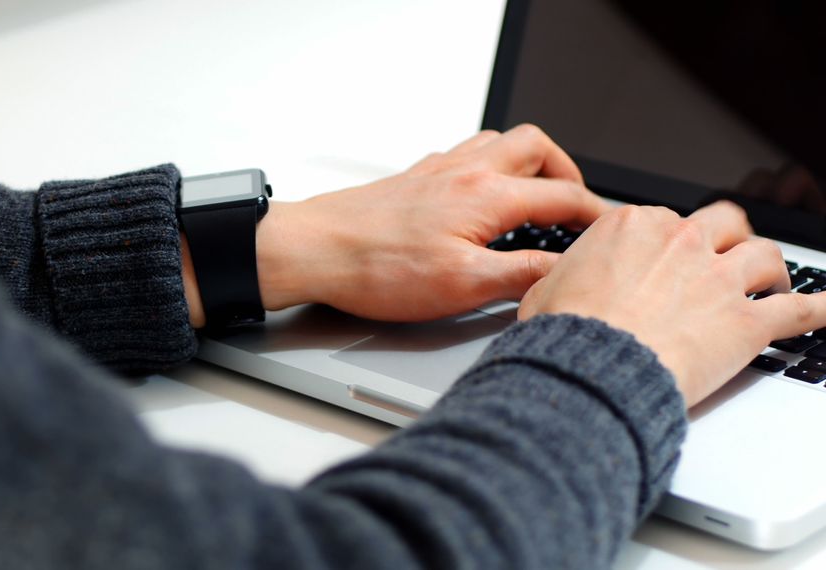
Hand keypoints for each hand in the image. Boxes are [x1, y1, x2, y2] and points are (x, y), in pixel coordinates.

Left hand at [249, 125, 610, 322]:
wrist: (314, 249)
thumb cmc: (376, 269)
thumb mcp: (461, 285)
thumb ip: (520, 274)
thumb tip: (564, 271)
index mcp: (486, 196)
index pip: (564, 197)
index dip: (597, 215)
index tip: (613, 230)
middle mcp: (465, 172)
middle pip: (536, 148)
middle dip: (567, 172)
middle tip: (575, 204)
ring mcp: (437, 171)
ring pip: (498, 143)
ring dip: (527, 163)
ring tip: (535, 196)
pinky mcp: (413, 179)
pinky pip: (463, 154)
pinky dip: (487, 167)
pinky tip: (477, 197)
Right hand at [518, 201, 825, 406]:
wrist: (590, 365)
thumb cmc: (564, 332)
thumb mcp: (542, 293)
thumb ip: (559, 280)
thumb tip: (551, 286)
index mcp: (632, 226)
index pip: (662, 220)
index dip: (664, 243)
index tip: (662, 258)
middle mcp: (681, 242)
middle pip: (723, 223)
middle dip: (727, 237)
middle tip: (726, 253)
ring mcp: (718, 279)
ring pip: (765, 256)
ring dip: (771, 268)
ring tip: (772, 282)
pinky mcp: (746, 322)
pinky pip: (801, 310)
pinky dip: (821, 310)